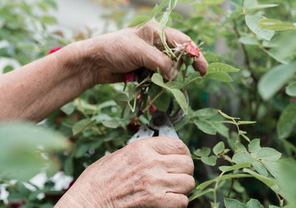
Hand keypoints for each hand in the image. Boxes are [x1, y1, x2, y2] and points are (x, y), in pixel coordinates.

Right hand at [64, 137, 193, 207]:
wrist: (88, 207)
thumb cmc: (97, 183)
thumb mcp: (117, 157)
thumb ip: (141, 154)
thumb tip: (158, 155)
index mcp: (142, 147)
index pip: (179, 145)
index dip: (182, 155)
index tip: (179, 162)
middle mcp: (152, 162)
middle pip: (188, 164)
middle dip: (184, 173)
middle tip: (175, 181)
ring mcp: (155, 182)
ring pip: (189, 183)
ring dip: (183, 190)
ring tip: (171, 194)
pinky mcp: (156, 202)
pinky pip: (183, 202)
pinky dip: (178, 206)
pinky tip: (168, 207)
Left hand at [73, 20, 207, 86]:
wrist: (93, 63)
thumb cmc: (114, 49)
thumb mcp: (139, 52)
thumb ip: (160, 63)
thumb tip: (174, 76)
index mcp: (156, 32)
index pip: (182, 41)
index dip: (194, 54)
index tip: (202, 69)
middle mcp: (154, 43)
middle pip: (177, 57)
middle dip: (183, 68)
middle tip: (194, 77)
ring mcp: (149, 58)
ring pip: (168, 70)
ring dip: (169, 78)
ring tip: (167, 85)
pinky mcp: (143, 70)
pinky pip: (157, 78)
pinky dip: (158, 84)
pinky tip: (156, 88)